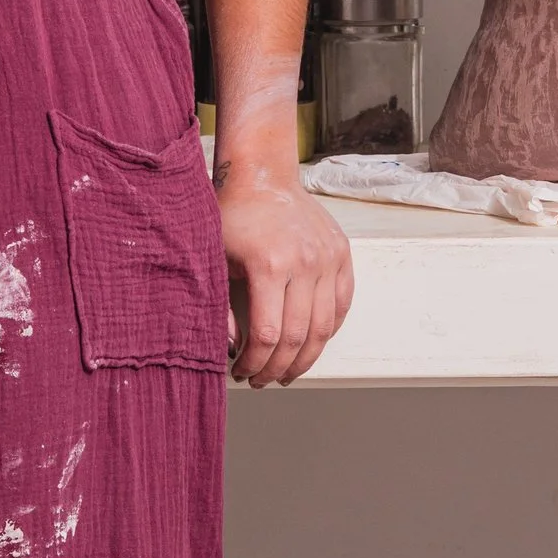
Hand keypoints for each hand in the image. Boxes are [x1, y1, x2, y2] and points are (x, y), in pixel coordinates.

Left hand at [217, 162, 352, 386]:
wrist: (262, 177)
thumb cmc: (233, 216)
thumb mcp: (216, 261)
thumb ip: (221, 308)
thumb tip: (230, 349)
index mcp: (270, 265)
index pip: (269, 335)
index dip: (255, 363)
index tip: (242, 372)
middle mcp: (305, 263)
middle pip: (298, 337)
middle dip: (279, 368)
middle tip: (262, 379)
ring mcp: (328, 258)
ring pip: (324, 327)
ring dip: (306, 358)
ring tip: (287, 371)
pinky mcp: (342, 254)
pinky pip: (342, 304)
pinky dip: (328, 330)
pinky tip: (309, 343)